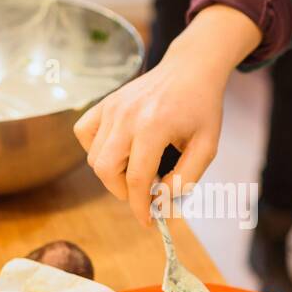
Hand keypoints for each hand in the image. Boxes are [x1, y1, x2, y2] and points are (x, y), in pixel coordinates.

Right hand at [74, 5, 260, 224]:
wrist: (191, 70)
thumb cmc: (202, 108)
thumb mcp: (207, 147)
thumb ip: (185, 179)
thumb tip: (159, 201)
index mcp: (154, 126)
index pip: (137, 179)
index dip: (140, 207)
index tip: (148, 222)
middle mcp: (127, 116)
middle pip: (106, 170)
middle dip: (123, 192)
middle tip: (143, 192)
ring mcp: (112, 107)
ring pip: (94, 156)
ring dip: (112, 173)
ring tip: (137, 168)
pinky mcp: (105, 103)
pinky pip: (84, 134)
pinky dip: (95, 149)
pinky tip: (118, 150)